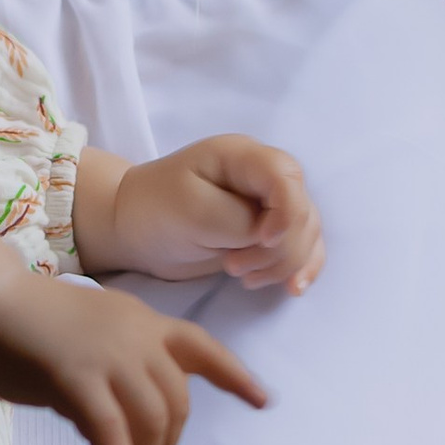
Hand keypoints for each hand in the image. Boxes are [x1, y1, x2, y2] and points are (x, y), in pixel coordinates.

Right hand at [0, 275, 267, 444]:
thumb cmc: (29, 319)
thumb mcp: (92, 332)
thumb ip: (118, 368)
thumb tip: (122, 427)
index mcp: (144, 321)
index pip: (203, 348)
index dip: (235, 377)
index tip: (262, 401)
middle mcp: (137, 337)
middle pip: (177, 404)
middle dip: (166, 444)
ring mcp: (110, 358)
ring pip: (149, 425)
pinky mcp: (78, 381)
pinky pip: (111, 438)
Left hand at [76, 136, 325, 292]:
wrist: (136, 227)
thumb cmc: (156, 209)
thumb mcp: (193, 211)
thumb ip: (241, 221)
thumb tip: (274, 236)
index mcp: (243, 156)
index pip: (286, 177)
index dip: (286, 212)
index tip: (262, 240)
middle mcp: (264, 176)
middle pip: (302, 209)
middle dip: (277, 248)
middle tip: (232, 268)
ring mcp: (270, 203)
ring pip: (307, 233)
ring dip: (283, 263)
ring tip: (241, 277)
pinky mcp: (270, 231)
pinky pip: (304, 248)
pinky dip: (300, 267)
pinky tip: (293, 288)